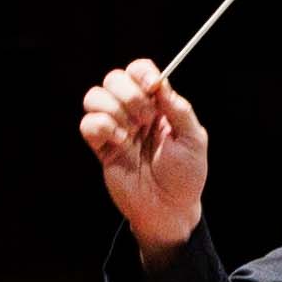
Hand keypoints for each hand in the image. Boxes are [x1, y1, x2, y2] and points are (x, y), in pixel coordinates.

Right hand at [79, 58, 209, 255]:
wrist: (168, 210)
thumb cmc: (185, 176)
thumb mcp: (193, 140)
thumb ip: (178, 109)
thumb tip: (160, 83)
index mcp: (157, 105)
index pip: (140, 71)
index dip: (141, 73)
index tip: (151, 88)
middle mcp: (134, 112)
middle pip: (114, 78)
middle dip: (128, 94)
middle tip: (146, 119)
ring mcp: (116, 128)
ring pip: (94, 96)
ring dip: (112, 109)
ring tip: (130, 134)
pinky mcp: (101, 148)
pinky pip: (87, 124)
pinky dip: (101, 128)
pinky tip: (119, 143)